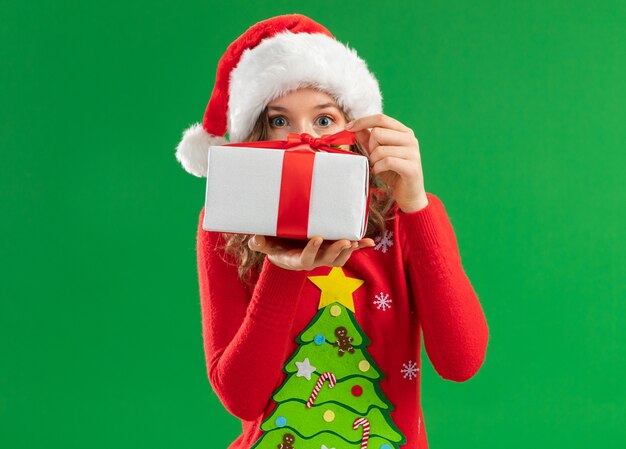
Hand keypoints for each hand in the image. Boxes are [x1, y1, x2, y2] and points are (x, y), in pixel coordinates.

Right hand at [248, 235, 375, 270]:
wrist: (286, 252)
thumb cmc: (275, 246)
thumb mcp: (266, 245)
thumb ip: (260, 243)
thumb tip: (254, 238)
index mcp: (298, 260)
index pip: (306, 259)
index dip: (312, 250)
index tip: (316, 238)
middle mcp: (314, 260)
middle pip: (327, 260)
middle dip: (336, 251)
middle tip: (343, 240)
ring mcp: (324, 256)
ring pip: (339, 258)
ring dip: (348, 251)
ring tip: (353, 240)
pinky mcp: (332, 250)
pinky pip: (348, 250)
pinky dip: (359, 247)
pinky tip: (369, 242)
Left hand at [345, 114, 428, 211]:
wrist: (409, 194)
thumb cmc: (393, 173)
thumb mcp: (378, 154)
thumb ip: (368, 140)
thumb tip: (356, 128)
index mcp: (404, 132)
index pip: (381, 118)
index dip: (362, 121)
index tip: (348, 128)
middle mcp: (411, 139)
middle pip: (378, 132)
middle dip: (369, 147)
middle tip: (373, 159)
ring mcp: (413, 153)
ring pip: (380, 149)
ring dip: (373, 160)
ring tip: (377, 167)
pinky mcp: (412, 167)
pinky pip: (386, 162)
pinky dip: (378, 168)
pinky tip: (379, 172)